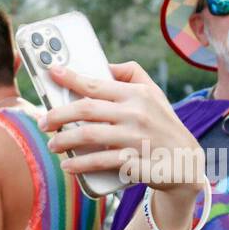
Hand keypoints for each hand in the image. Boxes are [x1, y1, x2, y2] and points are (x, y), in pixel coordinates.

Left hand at [41, 62, 203, 192]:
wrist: (185, 162)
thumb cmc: (163, 124)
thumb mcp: (154, 95)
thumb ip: (132, 75)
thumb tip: (106, 65)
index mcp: (137, 94)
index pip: (97, 84)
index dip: (71, 77)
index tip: (52, 72)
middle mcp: (136, 114)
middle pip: (86, 109)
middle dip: (58, 115)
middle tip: (43, 122)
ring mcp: (135, 138)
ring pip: (88, 135)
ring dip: (63, 140)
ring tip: (53, 144)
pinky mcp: (135, 162)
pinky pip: (100, 161)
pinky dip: (80, 163)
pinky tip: (67, 165)